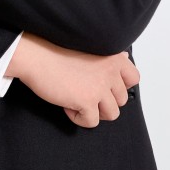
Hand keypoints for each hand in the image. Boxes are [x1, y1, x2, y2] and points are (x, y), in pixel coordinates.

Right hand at [7, 35, 139, 126]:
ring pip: (111, 114)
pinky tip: (67, 105)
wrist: (36, 56)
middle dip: (103, 102)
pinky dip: (78, 118)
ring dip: (94, 111)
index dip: (119, 88)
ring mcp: (100, 87)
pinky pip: (92, 122)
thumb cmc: (55, 51)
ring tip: (76, 101)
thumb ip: (108, 56)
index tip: (104, 88)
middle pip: (121, 100)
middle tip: (84, 94)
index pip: (134, 79)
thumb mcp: (89, 48)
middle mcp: (111, 72)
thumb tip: (125, 58)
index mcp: (113, 58)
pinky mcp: (87, 101)